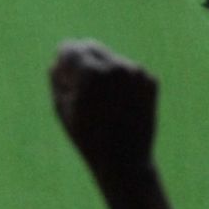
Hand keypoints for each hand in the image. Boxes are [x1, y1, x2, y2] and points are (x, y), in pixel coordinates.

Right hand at [49, 40, 160, 178]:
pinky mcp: (151, 80)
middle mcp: (116, 65)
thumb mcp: (62, 109)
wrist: (125, 161)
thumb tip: (59, 59)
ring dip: (104, 72)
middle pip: (91, 47)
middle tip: (81, 86)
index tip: (63, 74)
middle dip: (83, 62)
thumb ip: (57, 79)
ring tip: (104, 104)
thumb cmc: (88, 138)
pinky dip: (122, 83)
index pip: (70, 48)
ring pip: (111, 59)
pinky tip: (121, 105)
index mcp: (90, 72)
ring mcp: (136, 72)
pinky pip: (128, 72)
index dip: (63, 61)